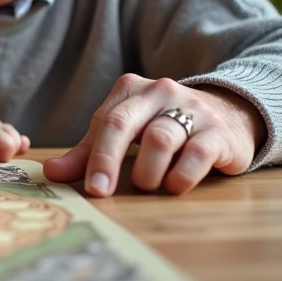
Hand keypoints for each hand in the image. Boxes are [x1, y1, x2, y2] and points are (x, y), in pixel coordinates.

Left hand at [43, 74, 266, 196]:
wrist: (230, 114)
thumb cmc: (165, 126)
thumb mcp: (127, 133)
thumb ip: (89, 152)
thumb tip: (52, 172)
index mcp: (131, 89)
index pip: (104, 121)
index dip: (92, 156)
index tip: (89, 188)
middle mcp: (159, 92)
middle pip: (124, 124)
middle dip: (107, 160)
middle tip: (101, 191)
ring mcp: (191, 108)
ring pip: (160, 138)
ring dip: (148, 170)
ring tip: (148, 185)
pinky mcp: (218, 131)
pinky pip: (197, 152)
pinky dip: (182, 174)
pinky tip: (175, 185)